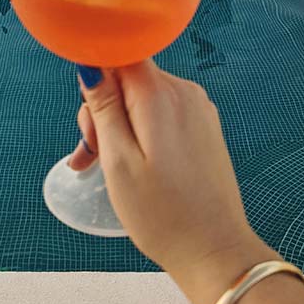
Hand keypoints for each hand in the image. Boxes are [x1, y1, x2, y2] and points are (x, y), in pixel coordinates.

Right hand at [69, 61, 257, 280]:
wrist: (215, 252)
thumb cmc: (162, 214)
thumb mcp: (118, 160)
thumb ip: (103, 106)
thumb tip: (89, 65)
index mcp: (160, 94)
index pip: (119, 52)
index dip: (96, 75)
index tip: (89, 111)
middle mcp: (183, 90)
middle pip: (128, 77)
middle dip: (104, 108)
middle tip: (92, 154)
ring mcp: (197, 107)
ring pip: (142, 96)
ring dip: (119, 123)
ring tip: (108, 166)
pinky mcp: (203, 124)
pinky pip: (161, 112)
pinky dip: (141, 130)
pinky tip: (133, 163)